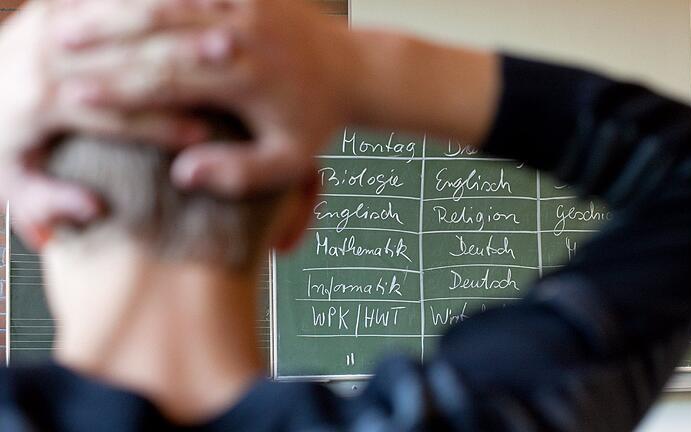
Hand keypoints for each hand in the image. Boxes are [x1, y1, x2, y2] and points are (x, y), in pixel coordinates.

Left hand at [0, 2, 211, 248]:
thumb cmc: (1, 149)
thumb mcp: (12, 187)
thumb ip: (49, 204)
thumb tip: (94, 210)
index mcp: (37, 103)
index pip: (112, 116)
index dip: (160, 126)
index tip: (204, 138)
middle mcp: (40, 56)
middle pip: (126, 59)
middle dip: (182, 66)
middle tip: (231, 74)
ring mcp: (44, 24)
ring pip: (123, 21)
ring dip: (177, 28)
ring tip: (226, 40)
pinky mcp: (51, 8)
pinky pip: (108, 2)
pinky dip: (150, 7)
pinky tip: (197, 14)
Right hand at [52, 0, 357, 196]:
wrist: (354, 71)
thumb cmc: (317, 121)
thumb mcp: (289, 160)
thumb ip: (238, 172)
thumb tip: (182, 174)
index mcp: (248, 78)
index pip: (168, 81)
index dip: (118, 90)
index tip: (74, 97)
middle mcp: (243, 35)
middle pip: (159, 34)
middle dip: (103, 42)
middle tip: (53, 49)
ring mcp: (245, 4)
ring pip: (167, 2)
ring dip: (117, 11)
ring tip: (69, 20)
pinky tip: (115, 2)